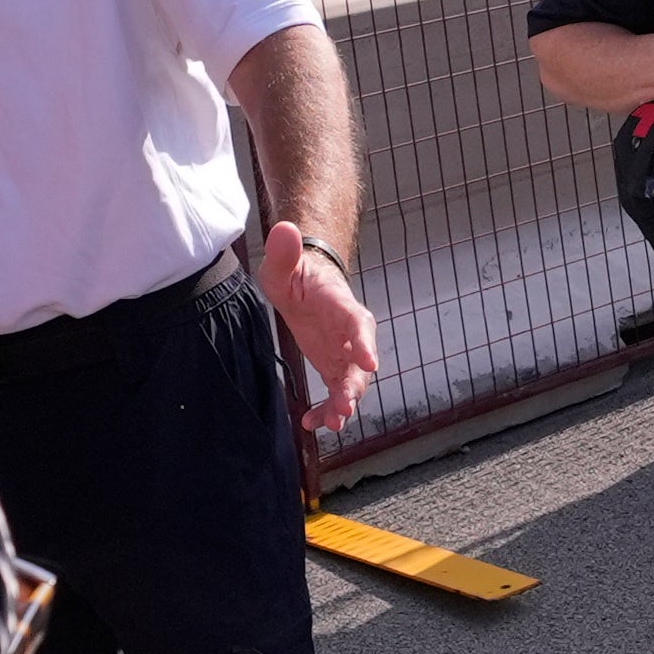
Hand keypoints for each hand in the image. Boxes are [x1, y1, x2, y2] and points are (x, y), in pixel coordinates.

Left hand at [266, 224, 380, 435]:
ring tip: (333, 424)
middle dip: (355, 386)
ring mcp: (344, 352)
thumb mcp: (283, 264)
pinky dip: (325, 410)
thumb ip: (285, 251)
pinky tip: (310, 424)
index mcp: (341, 306)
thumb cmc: (296, 273)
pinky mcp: (333, 366)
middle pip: (360, 362)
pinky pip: (335, 393)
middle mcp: (349, 333)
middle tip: (346, 408)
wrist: (306, 284)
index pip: (359, 324)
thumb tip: (285, 229)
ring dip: (344, 404)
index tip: (370, 364)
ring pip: (351, 383)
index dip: (365, 343)